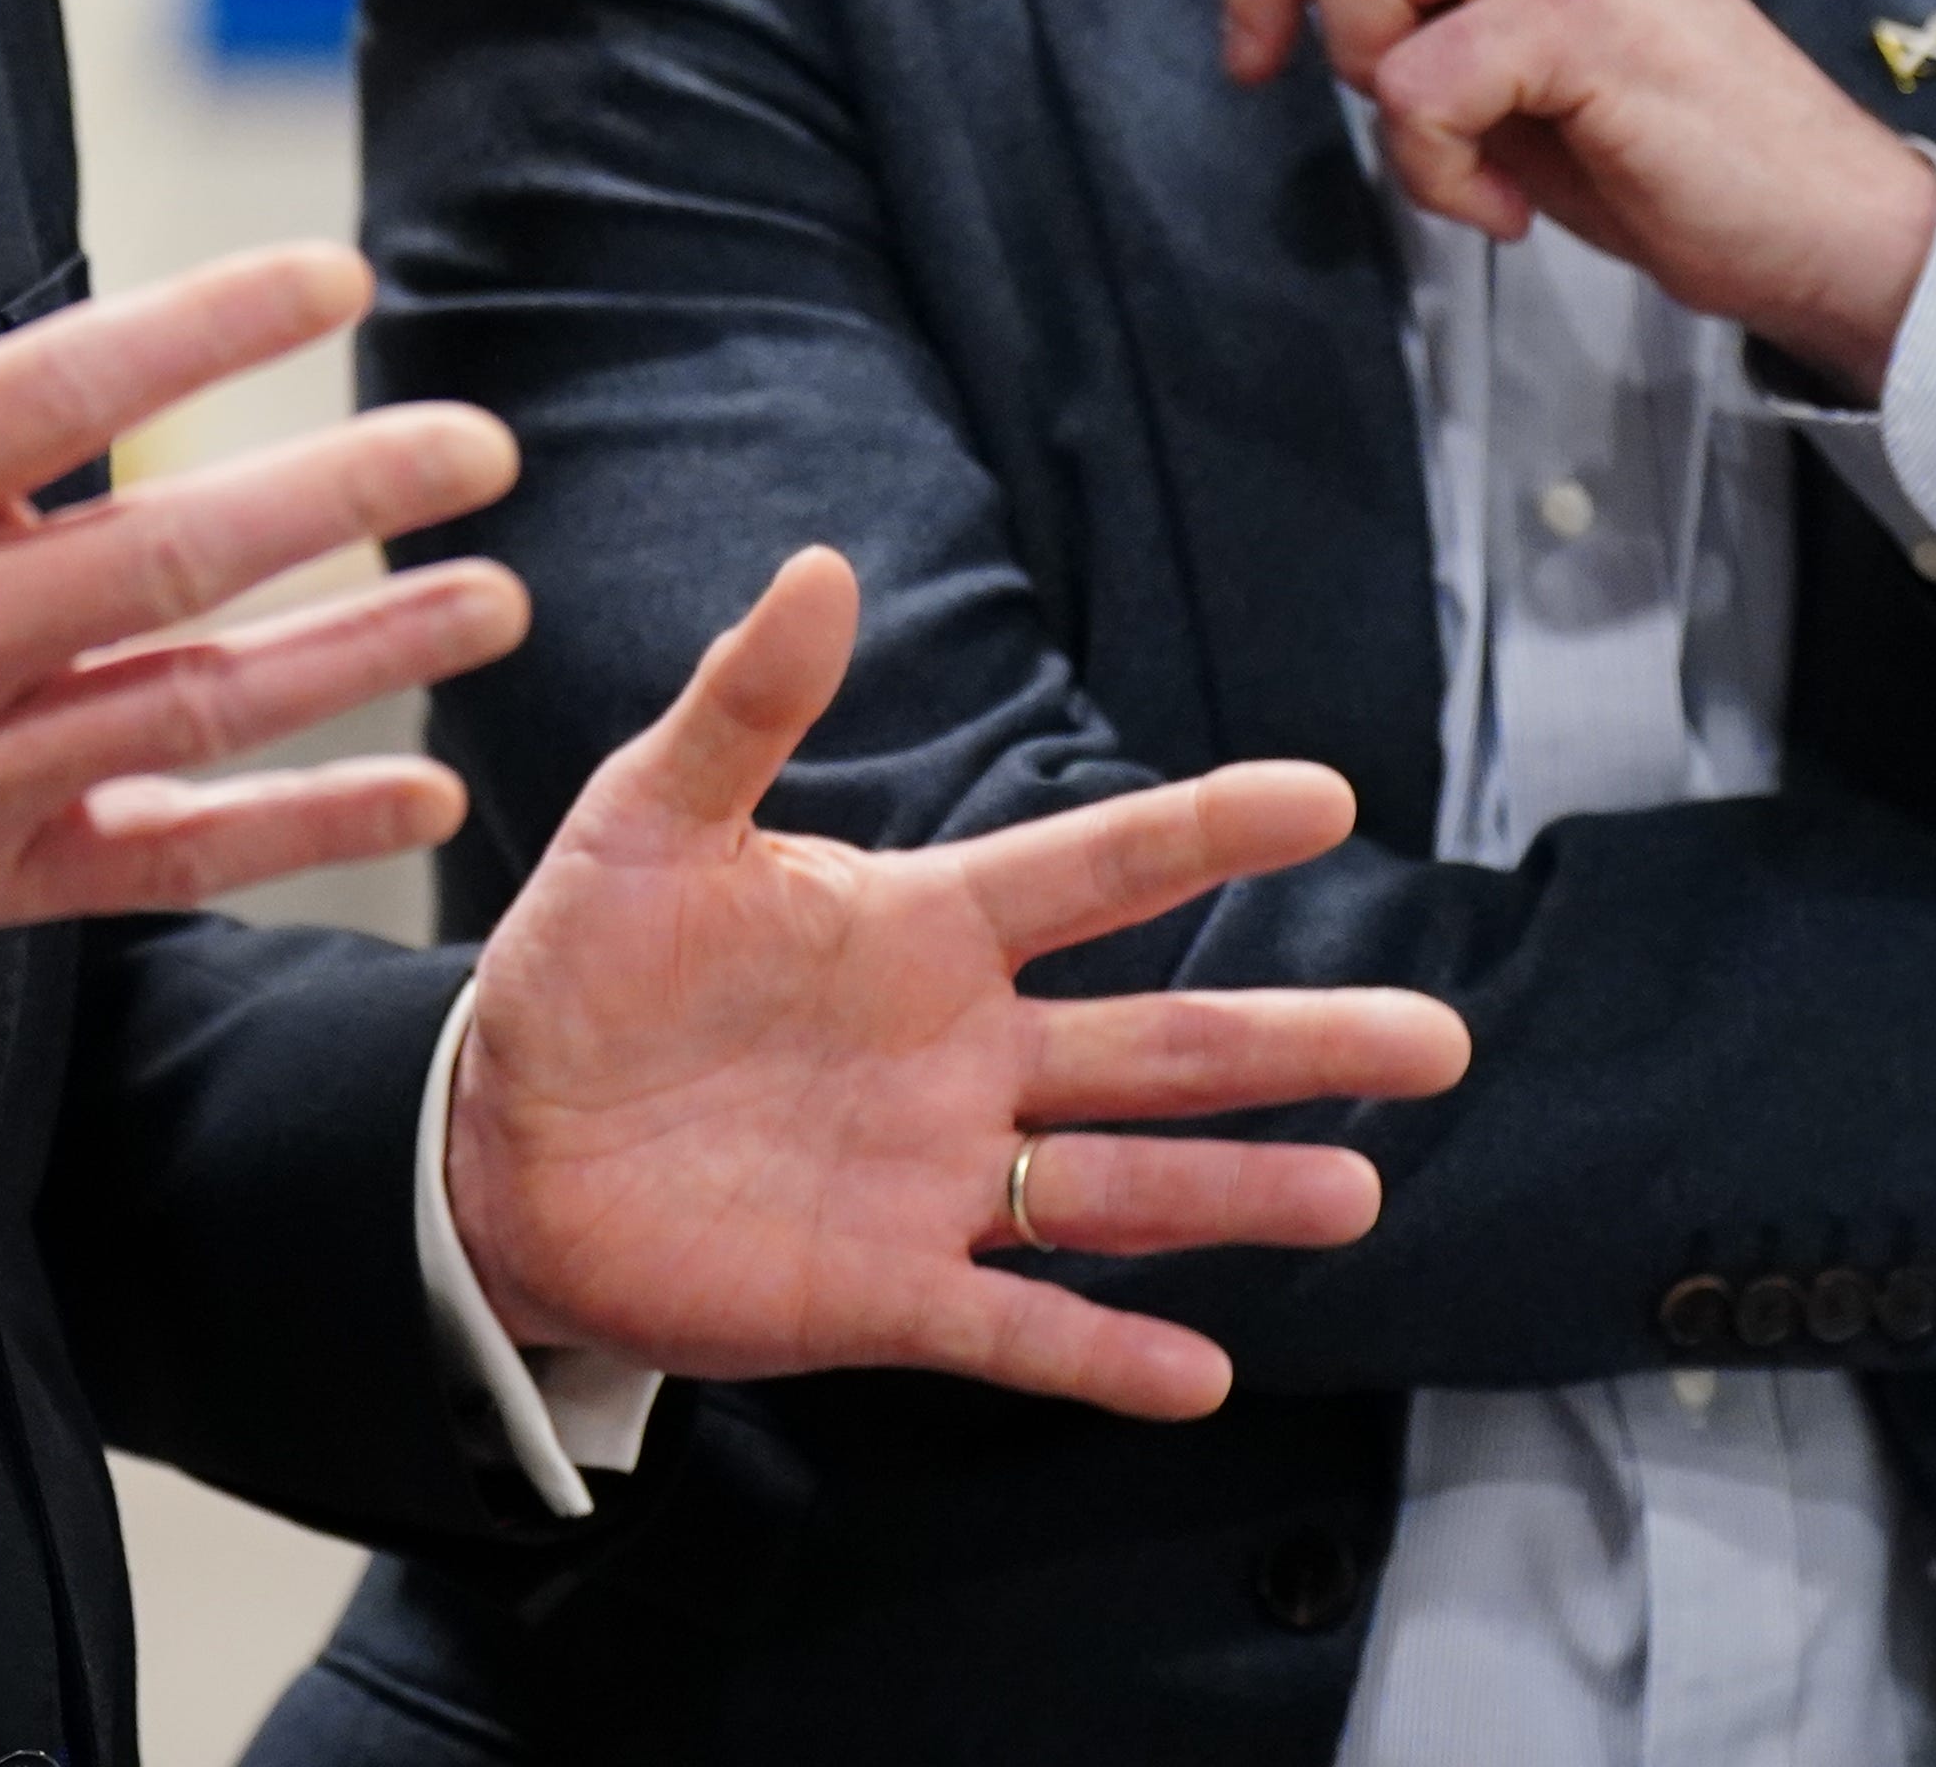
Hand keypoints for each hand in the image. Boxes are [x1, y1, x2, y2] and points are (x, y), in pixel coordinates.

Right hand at [0, 42, 528, 997]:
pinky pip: (159, 857)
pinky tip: (411, 789)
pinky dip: (294, 828)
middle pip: (171, 554)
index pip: (69, 385)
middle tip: (476, 445)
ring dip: (359, 655)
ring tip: (489, 596)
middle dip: (342, 494)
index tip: (337, 275)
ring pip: (194, 705)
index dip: (213, 324)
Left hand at [443, 548, 1474, 1422]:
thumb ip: (744, 708)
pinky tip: (1202, 1372)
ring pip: (1120, 1189)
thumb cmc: (584, 967)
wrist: (498, 1138)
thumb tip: (819, 564)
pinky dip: (1102, 1355)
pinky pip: (1013, 1328)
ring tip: (1358, 1191)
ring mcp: (935, 1178)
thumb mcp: (649, 822)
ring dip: (1237, 1193)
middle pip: (1160, 1044)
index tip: (1324, 796)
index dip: (1201, 832)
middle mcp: (962, 1055)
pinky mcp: (881, 1293)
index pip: (1090, 870)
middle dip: (1297, 1040)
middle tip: (1437, 1038)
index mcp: (922, 928)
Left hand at [1218, 0, 1935, 392]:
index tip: (1281, 2)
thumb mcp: (1518, 32)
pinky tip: (1501, 204)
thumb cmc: (1658, 142)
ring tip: (1461, 134)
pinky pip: (1414, 84)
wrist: (1818, 224)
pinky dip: (1434, 172)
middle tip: (1341, 55)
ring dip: (1372, 69)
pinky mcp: (1583, 26)